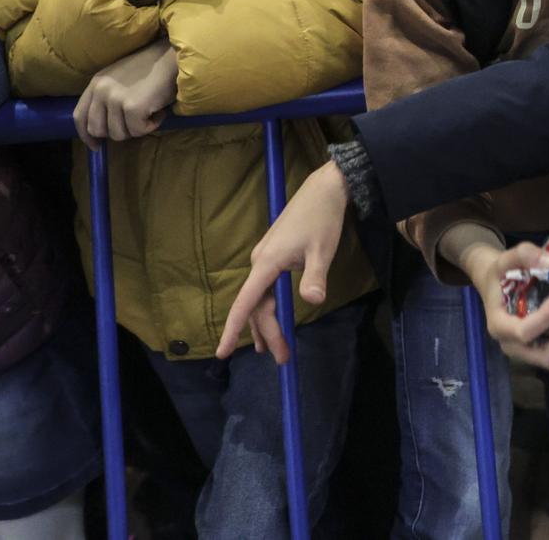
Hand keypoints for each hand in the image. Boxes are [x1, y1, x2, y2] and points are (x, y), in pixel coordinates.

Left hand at [74, 39, 176, 148]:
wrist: (172, 57)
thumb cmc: (150, 70)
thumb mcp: (119, 80)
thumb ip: (106, 99)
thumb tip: (103, 131)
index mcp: (96, 83)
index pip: (80, 116)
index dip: (86, 136)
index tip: (96, 146)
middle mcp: (101, 91)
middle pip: (97, 130)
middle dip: (117, 132)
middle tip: (134, 123)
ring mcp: (116, 99)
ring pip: (118, 134)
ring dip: (137, 128)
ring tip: (149, 111)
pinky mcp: (132, 107)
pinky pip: (138, 131)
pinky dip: (151, 125)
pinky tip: (158, 110)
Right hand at [219, 160, 351, 360]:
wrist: (324, 190)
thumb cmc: (323, 219)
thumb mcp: (323, 250)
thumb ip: (315, 277)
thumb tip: (313, 300)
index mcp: (267, 262)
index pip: (245, 302)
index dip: (233, 329)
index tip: (223, 352)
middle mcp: (260, 261)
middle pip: (256, 305)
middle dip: (267, 333)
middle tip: (282, 358)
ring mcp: (265, 258)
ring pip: (260, 298)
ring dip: (266, 323)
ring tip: (274, 349)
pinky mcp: (273, 255)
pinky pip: (265, 288)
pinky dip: (268, 307)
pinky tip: (273, 320)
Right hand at [462, 239, 548, 370]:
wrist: (497, 285)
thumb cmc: (500, 274)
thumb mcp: (506, 258)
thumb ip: (526, 255)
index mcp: (500, 326)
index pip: (524, 333)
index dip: (546, 318)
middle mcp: (514, 347)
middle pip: (546, 357)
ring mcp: (529, 353)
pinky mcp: (543, 352)